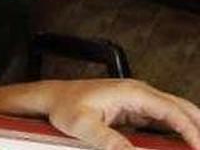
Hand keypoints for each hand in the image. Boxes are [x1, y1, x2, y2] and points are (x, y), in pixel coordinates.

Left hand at [44, 79, 199, 149]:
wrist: (51, 98)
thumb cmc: (64, 107)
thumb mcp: (83, 126)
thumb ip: (110, 141)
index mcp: (132, 92)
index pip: (171, 110)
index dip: (190, 129)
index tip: (199, 146)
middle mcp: (138, 92)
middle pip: (180, 106)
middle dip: (198, 125)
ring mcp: (137, 98)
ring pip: (174, 110)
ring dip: (190, 126)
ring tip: (197, 143)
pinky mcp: (133, 107)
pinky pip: (162, 117)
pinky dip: (176, 128)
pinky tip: (180, 142)